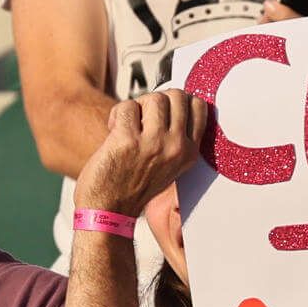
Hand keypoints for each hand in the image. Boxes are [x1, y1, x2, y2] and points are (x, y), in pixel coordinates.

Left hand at [74, 90, 211, 217]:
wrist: (109, 210)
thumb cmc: (133, 186)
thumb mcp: (169, 164)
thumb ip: (176, 136)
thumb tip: (174, 100)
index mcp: (189, 152)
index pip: (198, 106)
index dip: (177, 102)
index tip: (162, 114)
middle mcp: (176, 147)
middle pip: (177, 95)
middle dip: (157, 101)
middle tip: (144, 119)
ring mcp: (153, 144)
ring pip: (153, 97)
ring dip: (136, 107)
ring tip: (128, 127)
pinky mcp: (128, 140)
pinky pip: (127, 106)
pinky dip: (116, 115)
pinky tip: (114, 132)